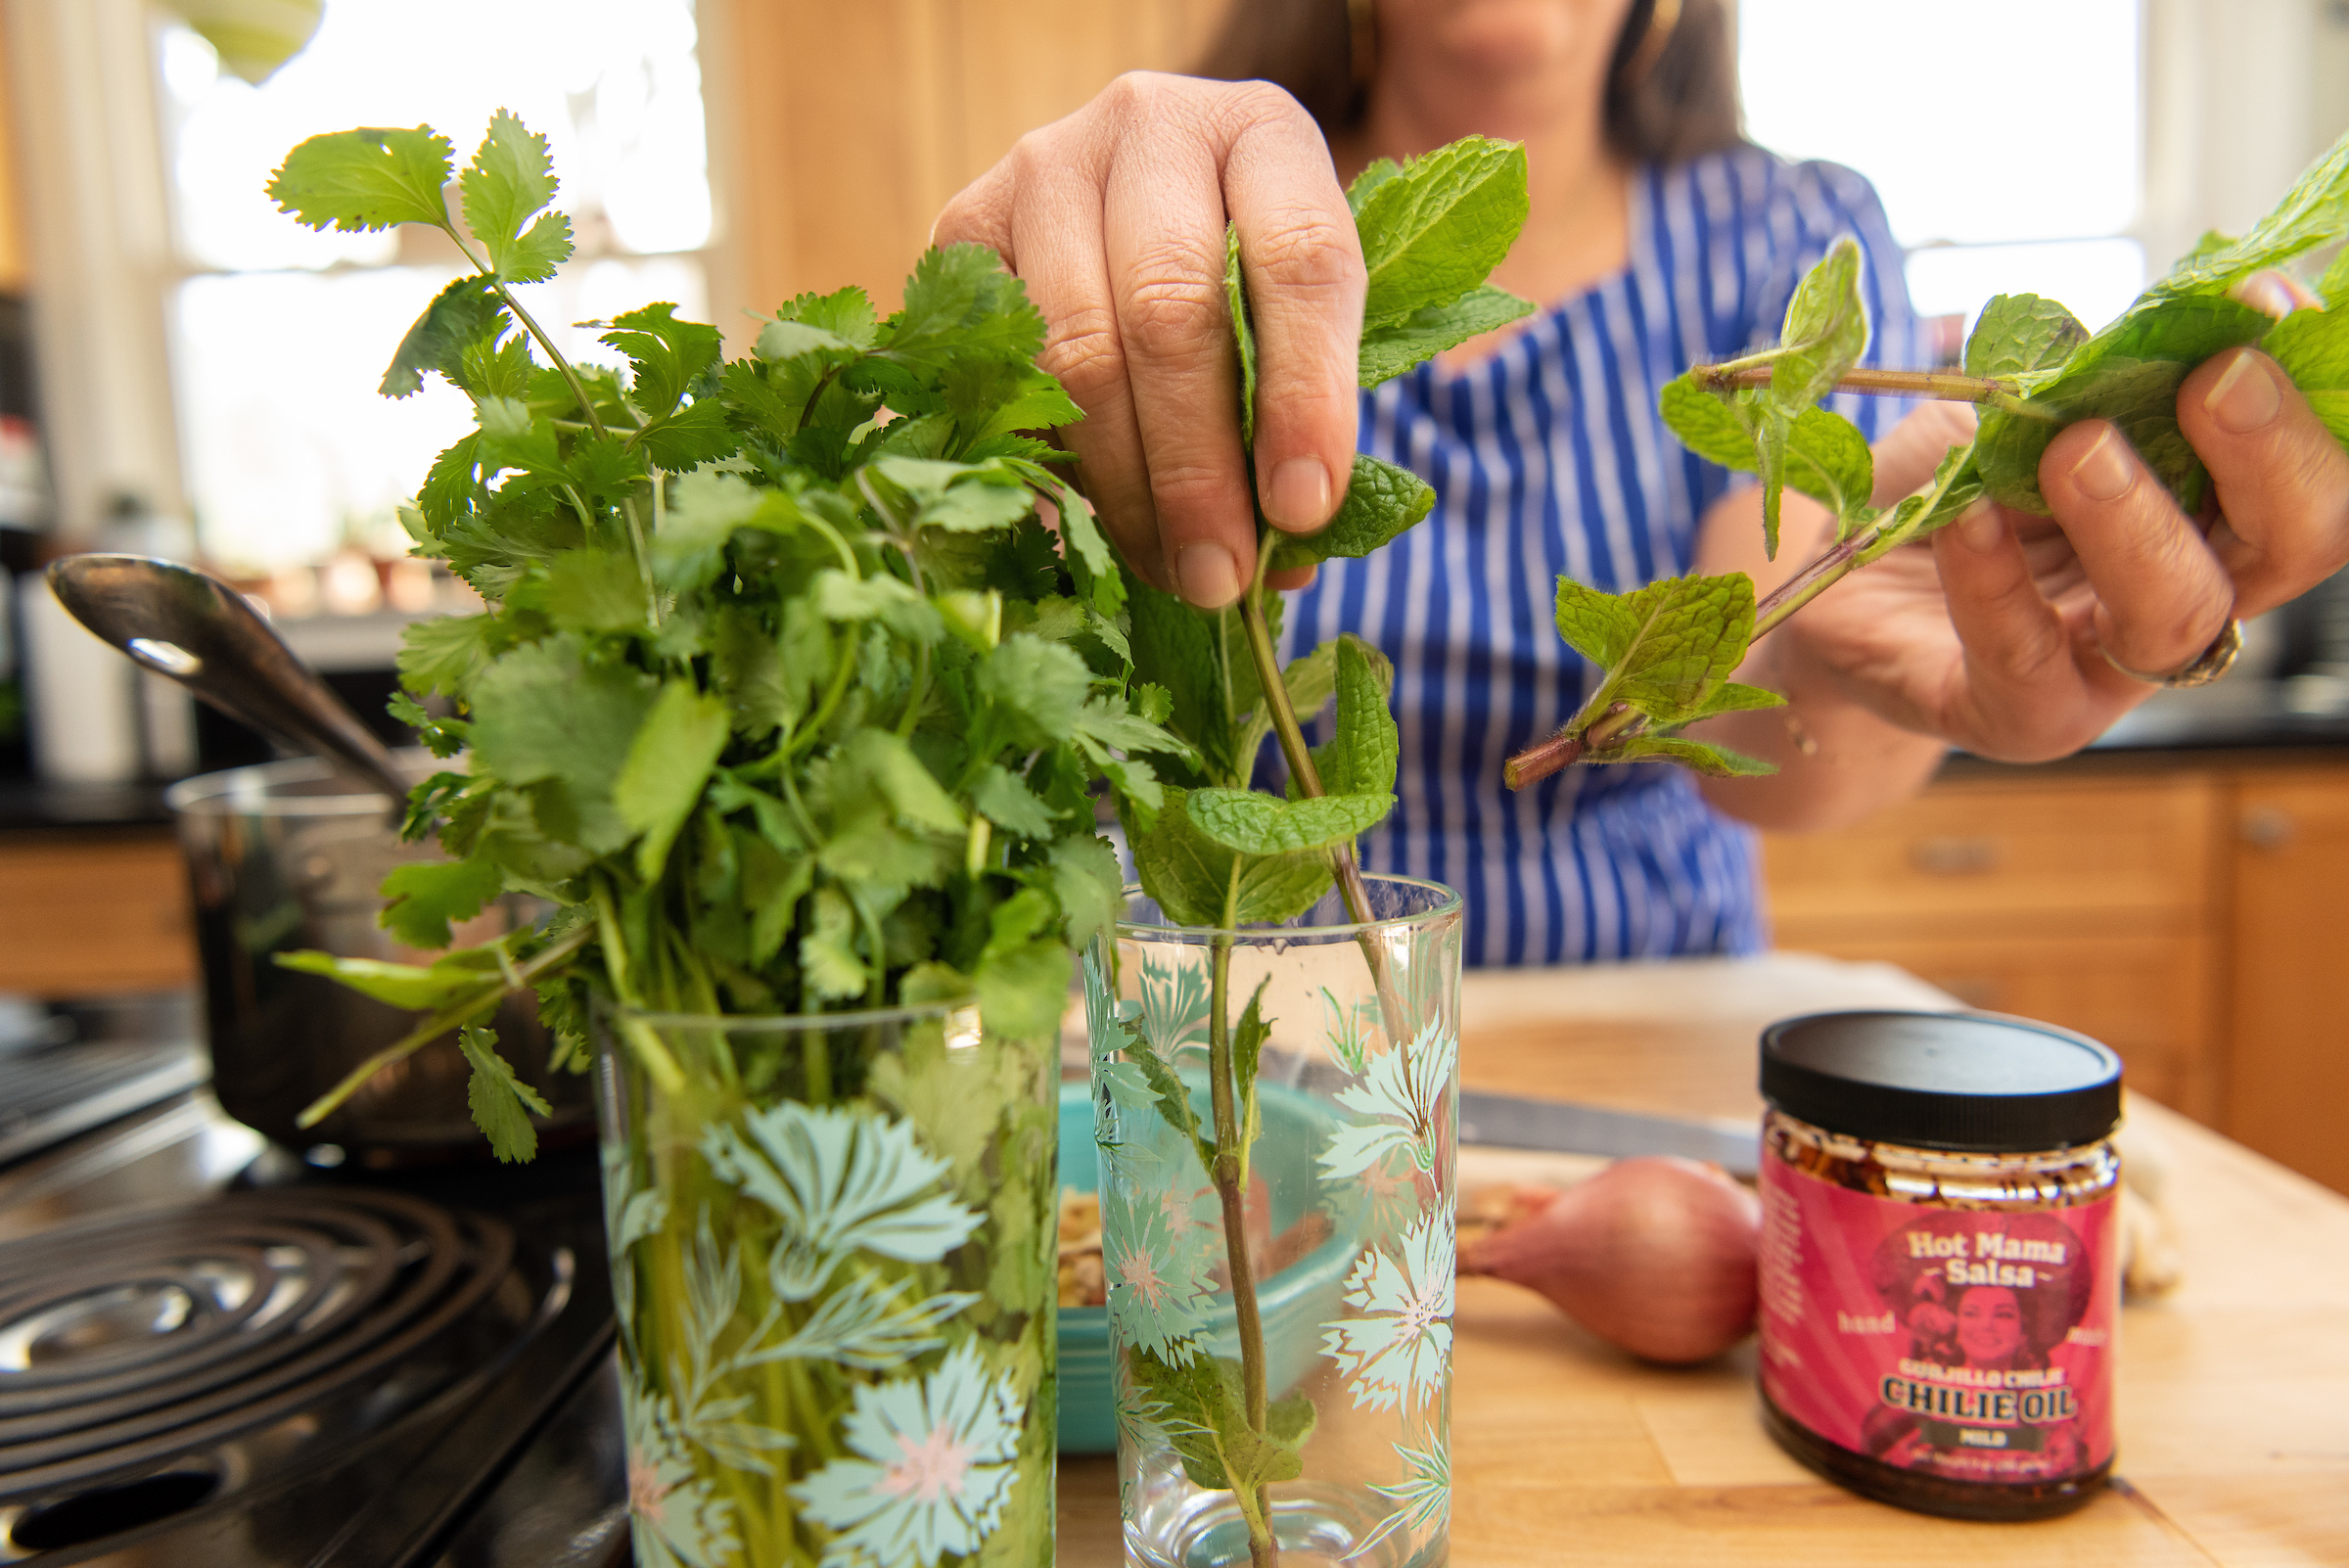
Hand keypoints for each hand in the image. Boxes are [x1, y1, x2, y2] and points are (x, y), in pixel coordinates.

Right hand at [933, 72, 1363, 605]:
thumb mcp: (1295, 320)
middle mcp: (1149, 127)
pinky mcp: (966, 225)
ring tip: (1166, 570)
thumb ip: (1298, 416)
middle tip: (1219, 577)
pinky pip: (999, 369)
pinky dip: (1041, 463)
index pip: (1299, 259)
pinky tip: (1084, 529)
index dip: (1303, 394)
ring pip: (1075, 350)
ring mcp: (1044, 169)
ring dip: (1121, 487)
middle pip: (1170, 312)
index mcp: (1264, 134)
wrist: (1128, 201)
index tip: (1304, 508)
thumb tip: (1278, 562)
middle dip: (1196, 468)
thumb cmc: (1239, 280)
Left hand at [1779, 323, 2348, 763]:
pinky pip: (2026, 655)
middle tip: (2214, 381)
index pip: (2307, 469)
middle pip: (2292, 546)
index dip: (2302, 396)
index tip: (2266, 302)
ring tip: (2077, 448)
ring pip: (2176, 613)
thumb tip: (2175, 313)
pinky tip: (1969, 518)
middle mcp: (2183, 595)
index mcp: (2211, 517)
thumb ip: (2095, 375)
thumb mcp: (2016, 411)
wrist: (1830, 585)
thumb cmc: (1945, 490)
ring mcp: (2105, 671)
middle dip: (2269, 457)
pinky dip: (1997, 580)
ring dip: (2136, 520)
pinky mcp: (2014, 715)